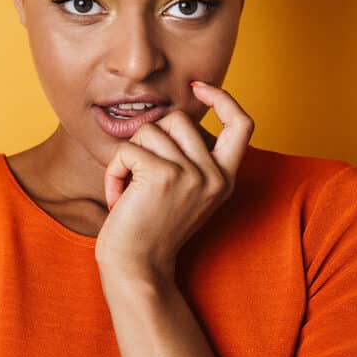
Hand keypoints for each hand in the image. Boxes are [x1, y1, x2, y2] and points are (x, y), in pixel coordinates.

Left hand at [94, 81, 254, 281]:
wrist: (137, 269)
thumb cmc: (151, 227)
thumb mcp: (185, 190)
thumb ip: (190, 156)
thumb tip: (176, 110)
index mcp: (225, 178)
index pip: (242, 124)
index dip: (224, 98)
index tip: (198, 87)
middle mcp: (215, 175)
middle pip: (179, 118)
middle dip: (151, 137)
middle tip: (141, 173)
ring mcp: (191, 175)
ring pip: (150, 130)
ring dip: (130, 155)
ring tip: (130, 189)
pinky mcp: (162, 175)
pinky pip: (127, 149)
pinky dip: (114, 171)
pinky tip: (118, 198)